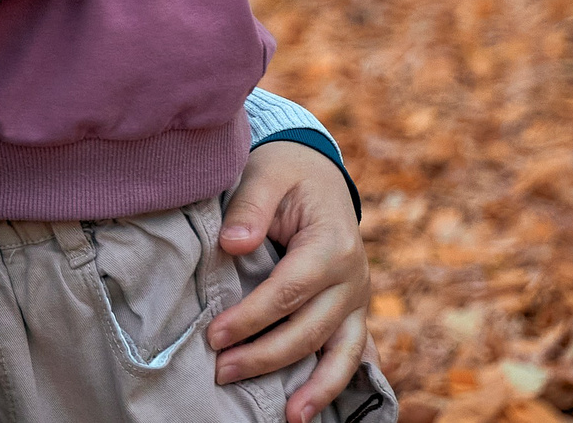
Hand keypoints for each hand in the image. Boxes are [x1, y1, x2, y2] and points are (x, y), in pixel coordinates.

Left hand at [209, 141, 372, 416]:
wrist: (318, 173)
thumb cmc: (286, 174)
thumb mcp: (267, 175)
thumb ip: (250, 207)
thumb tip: (233, 244)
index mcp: (332, 243)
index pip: (289, 291)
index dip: (251, 317)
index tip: (214, 335)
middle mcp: (352, 276)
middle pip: (310, 329)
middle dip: (266, 356)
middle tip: (222, 371)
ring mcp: (357, 298)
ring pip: (340, 351)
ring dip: (316, 387)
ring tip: (290, 417)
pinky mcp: (353, 311)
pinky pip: (352, 352)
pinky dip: (338, 380)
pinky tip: (316, 408)